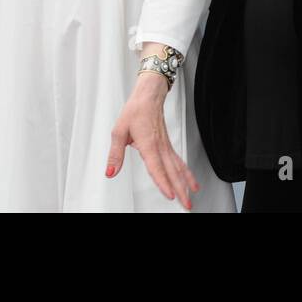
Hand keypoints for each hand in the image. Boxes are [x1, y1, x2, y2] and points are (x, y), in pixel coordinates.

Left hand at [105, 72, 198, 208]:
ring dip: (185, 185)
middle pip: (172, 172)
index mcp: (148, 144)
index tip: (170, 195)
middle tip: (186, 206)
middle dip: (180, 190)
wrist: (149, 96)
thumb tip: (110, 171)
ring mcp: (166, 147)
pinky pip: (179, 163)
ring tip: (190, 199)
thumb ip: (115, 154)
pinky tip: (191, 182)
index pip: (156, 168)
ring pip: (178, 169)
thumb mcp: (118, 131)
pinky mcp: (168, 146)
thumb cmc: (135, 110)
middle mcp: (160, 147)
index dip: (163, 183)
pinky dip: (186, 174)